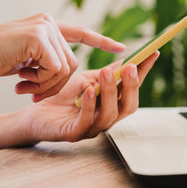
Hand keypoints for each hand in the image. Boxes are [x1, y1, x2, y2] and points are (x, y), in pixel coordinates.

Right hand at [0, 13, 125, 101]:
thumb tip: (68, 69)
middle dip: (56, 83)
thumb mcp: (29, 57)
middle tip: (34, 91)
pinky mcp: (38, 38)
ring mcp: (44, 28)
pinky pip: (55, 69)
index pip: (81, 32)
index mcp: (48, 26)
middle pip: (73, 62)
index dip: (101, 41)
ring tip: (25, 84)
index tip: (121, 48)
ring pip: (66, 68)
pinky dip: (41, 81)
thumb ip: (49, 56)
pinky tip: (22, 80)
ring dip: (47, 84)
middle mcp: (49, 23)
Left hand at [18, 51, 158, 142]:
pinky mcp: (74, 133)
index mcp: (112, 104)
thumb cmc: (62, 96)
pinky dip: (90, 105)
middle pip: (129, 106)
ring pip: (110, 115)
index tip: (152, 54)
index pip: (133, 88)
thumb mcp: (87, 79)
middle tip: (130, 68)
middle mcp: (106, 117)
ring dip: (110, 93)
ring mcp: (92, 127)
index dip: (144, 72)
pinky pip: (86, 121)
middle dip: (132, 87)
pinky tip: (89, 90)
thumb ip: (106, 74)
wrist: (35, 112)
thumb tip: (127, 59)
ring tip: (106, 73)